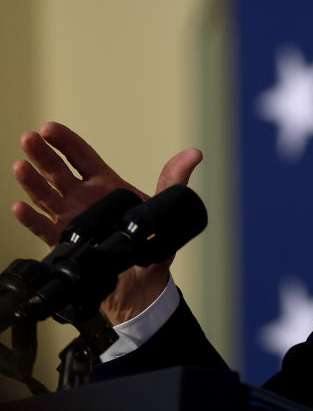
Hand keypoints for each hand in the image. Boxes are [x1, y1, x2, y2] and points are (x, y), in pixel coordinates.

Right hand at [11, 122, 201, 323]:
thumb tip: (194, 153)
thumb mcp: (163, 207)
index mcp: (105, 185)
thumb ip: (174, 180)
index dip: (66, 142)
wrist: (144, 283)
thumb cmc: (152, 242)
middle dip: (42, 154)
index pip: (81, 157)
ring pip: (46, 197)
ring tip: (20, 166)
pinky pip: (44, 230)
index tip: (49, 128)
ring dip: (32, 182)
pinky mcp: (66, 244)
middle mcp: (83, 199)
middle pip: (57, 172)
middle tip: (29, 138)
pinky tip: (20, 208)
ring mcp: (71, 220)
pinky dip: (31, 219)